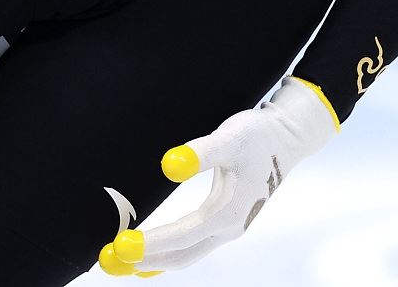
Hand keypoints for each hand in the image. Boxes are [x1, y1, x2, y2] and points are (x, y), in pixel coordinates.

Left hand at [96, 76, 339, 276]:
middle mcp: (230, 228)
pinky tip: (151, 256)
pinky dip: (168, 253)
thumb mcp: (232, 137)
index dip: (151, 243)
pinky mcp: (226, 221)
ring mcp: (229, 228)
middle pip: (182, 256)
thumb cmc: (259, 136)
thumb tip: (170, 165)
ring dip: (154, 260)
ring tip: (121, 262)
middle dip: (145, 260)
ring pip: (186, 254)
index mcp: (230, 213)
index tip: (121, 244)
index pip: (182, 237)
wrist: (288, 138)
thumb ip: (201, 152)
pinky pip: (192, 246)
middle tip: (109, 260)